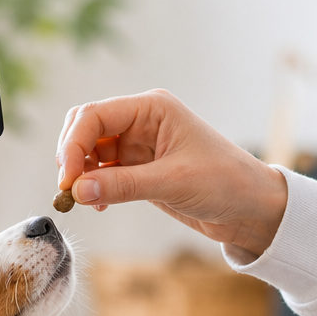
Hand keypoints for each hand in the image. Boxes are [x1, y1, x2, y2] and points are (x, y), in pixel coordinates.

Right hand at [55, 88, 287, 256]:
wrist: (249, 207)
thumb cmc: (224, 182)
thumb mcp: (173, 183)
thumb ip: (123, 186)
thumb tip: (78, 191)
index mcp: (152, 108)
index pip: (94, 116)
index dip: (74, 145)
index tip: (68, 180)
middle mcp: (141, 121)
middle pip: (86, 128)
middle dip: (72, 156)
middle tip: (68, 190)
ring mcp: (138, 145)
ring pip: (91, 153)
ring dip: (81, 176)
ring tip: (84, 201)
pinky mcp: (139, 170)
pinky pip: (103, 174)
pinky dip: (94, 188)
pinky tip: (98, 204)